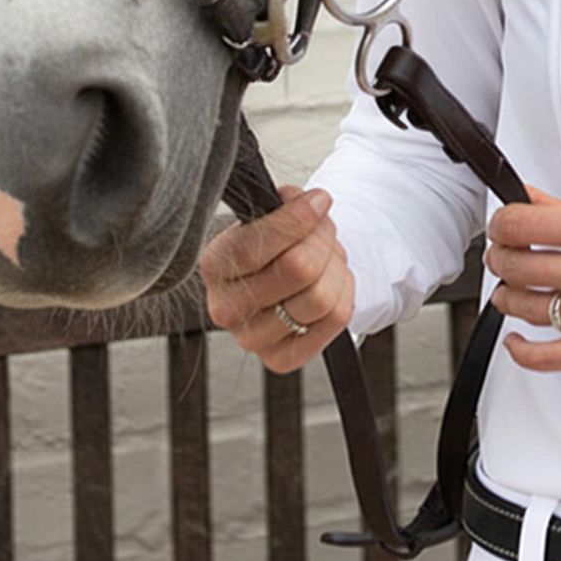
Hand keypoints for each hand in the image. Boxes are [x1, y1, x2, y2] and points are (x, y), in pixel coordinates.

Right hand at [199, 185, 354, 373]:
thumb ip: (285, 203)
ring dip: (336, 268)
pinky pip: (336, 319)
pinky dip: (345, 293)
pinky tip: (330, 284)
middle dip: (322, 241)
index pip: (255, 247)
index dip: (298, 220)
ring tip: (327, 259)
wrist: (282, 279)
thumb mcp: (272, 213)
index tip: (319, 201)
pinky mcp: (281, 359)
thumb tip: (309, 204)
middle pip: (298, 269)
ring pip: (321, 297)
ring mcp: (251, 339)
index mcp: (215, 265)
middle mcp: (225, 308)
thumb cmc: (275, 245)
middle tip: (323, 231)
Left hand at [486, 185, 560, 371]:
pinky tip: (517, 338)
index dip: (500, 224)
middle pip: (516, 264)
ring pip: (524, 306)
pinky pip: (545, 357)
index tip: (502, 226)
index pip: (523, 224)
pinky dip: (520, 349)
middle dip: (501, 258)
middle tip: (504, 256)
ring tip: (514, 290)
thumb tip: (533, 199)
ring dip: (507, 297)